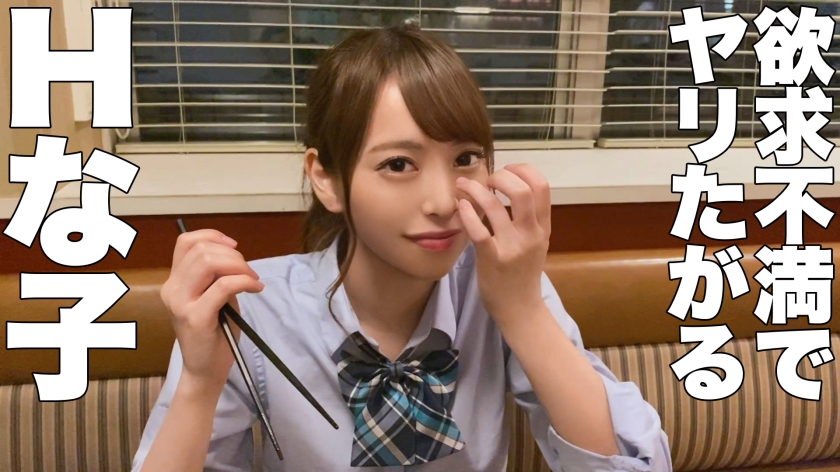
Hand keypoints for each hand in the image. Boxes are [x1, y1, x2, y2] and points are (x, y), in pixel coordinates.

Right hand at [159, 229, 264, 393]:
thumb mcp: (213, 298)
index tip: (234, 246)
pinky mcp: (196, 317)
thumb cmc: (213, 334)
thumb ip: (217, 276)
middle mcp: (171, 289)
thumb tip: (233, 256)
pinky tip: (255, 288)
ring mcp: (180, 303)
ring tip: (252, 279)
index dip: (212, 236)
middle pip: (201, 250)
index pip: (185, 242)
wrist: (205, 370)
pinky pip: (223, 286)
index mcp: (174, 282)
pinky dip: (244, 281)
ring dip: (239, 266)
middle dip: (233, 254)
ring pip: (209, 263)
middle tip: (249, 271)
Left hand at [455, 164, 550, 325]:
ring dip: (475, 189)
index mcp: (542, 227)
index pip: (542, 186)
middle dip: (502, 176)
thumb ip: (528, 218)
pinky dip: (467, 212)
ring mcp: (512, 247)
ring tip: (463, 185)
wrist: (520, 309)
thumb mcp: (535, 243)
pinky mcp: (492, 259)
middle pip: (523, 190)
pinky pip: (478, 230)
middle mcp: (530, 234)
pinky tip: (461, 205)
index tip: (507, 169)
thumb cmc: (522, 273)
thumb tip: (509, 186)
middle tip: (488, 178)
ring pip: (495, 205)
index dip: (523, 170)